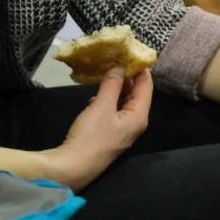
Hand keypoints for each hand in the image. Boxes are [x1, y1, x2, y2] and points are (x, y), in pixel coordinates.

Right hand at [49, 67, 152, 190]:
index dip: (141, 69)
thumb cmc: (91, 136)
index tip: (133, 53)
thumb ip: (112, 85)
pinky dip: (108, 100)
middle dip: (128, 77)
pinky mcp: (109, 134)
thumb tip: (119, 67)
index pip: (146, 87)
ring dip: (116, 88)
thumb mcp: (101, 106)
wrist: (73, 166)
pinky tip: (96, 95)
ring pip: (124, 102)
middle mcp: (135, 123)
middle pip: (137, 94)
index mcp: (139, 116)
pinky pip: (113, 111)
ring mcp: (122, 130)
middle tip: (117, 59)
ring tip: (107, 71)